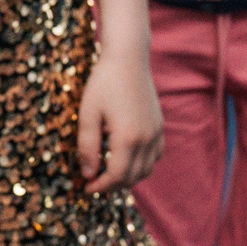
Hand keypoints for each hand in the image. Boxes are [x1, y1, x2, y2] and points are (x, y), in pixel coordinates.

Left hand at [77, 48, 163, 192]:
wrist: (128, 58)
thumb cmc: (104, 83)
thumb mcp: (87, 114)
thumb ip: (87, 147)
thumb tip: (88, 173)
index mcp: (127, 137)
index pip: (116, 176)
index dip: (100, 186)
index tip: (86, 186)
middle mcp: (146, 139)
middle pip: (132, 177)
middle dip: (112, 185)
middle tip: (94, 182)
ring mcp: (156, 133)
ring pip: (146, 169)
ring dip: (128, 177)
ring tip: (109, 172)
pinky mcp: (159, 126)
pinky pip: (155, 156)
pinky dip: (142, 164)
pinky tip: (127, 158)